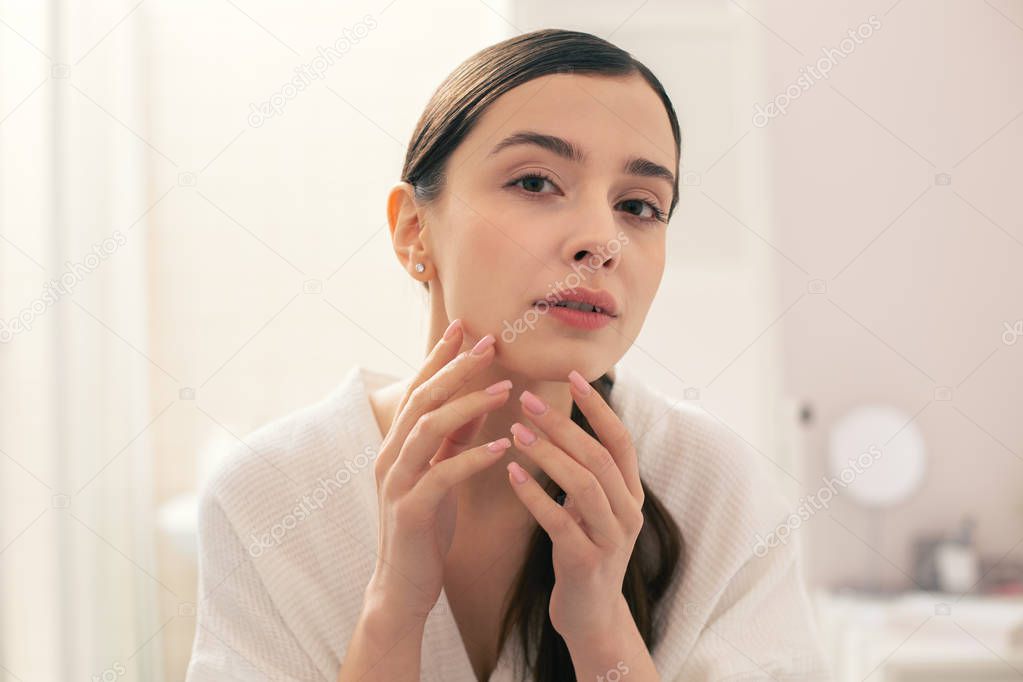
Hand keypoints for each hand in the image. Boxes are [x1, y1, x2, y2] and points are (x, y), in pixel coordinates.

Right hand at [367, 320, 512, 625]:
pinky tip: (502, 446)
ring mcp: (395, 482)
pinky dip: (472, 456)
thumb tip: (480, 399)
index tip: (465, 328)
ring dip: (467, 405)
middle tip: (489, 344)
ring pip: (428, 428)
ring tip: (504, 389)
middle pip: (422, 399)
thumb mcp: (441, 474)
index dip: (439, 357)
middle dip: (455, 368)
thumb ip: (455, 438)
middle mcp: (390, 456)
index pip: (418, 389)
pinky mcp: (409, 511)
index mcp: (396, 444)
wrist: (402, 586)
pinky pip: (442, 474)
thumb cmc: (425, 528)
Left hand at [505, 369, 644, 646]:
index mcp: (630, 494)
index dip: (598, 407)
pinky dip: (535, 496)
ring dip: (548, 455)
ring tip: (516, 432)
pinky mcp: (586, 563)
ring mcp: (611, 539)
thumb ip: (586, 472)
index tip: (573, 376)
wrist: (590, 618)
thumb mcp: (592, 509)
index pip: (621, 440)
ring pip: (584, 485)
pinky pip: (560, 522)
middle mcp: (628, 513)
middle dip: (564, 425)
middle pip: (599, 457)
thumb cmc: (583, 552)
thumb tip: (563, 423)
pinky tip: (511, 475)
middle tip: (527, 400)